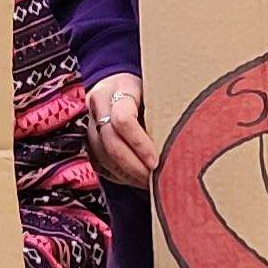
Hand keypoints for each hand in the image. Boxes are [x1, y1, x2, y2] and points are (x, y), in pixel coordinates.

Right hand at [86, 74, 159, 188]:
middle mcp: (97, 104)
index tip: (156, 162)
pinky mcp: (87, 140)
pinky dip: (120, 175)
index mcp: (117, 88)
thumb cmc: (148, 90)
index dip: (140, 144)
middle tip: (154, 178)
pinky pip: (100, 164)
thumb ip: (162, 113)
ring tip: (150, 182)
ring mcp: (88, 123)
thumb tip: (180, 143)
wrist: (121, 85)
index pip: (123, 120)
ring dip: (128, 174)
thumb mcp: (157, 93)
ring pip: (103, 157)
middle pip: (111, 143)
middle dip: (134, 166)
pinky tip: (137, 179)